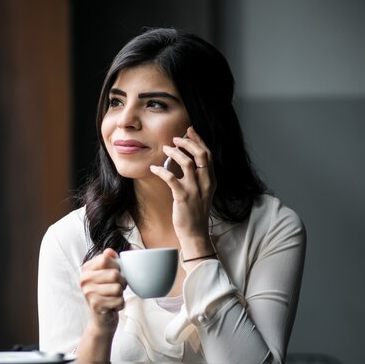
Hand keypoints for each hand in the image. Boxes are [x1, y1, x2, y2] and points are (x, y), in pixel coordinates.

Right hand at [79, 248, 126, 332]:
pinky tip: (113, 306)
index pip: (105, 258)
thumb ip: (109, 260)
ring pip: (118, 288)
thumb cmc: (107, 294)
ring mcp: (88, 293)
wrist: (101, 319)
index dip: (117, 265)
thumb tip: (109, 251)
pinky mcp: (96, 305)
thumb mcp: (107, 275)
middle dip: (121, 282)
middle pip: (114, 274)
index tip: (114, 274)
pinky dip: (120, 304)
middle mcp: (84, 280)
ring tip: (113, 297)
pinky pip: (119, 300)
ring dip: (121, 294)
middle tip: (116, 288)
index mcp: (86, 269)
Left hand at [149, 126, 216, 256]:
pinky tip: (153, 167)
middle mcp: (206, 183)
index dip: (199, 140)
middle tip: (176, 138)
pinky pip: (171, 178)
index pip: (208, 154)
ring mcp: (195, 190)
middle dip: (188, 142)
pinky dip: (161, 170)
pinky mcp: (182, 197)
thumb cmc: (195, 211)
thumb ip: (197, 176)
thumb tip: (184, 158)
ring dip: (174, 153)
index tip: (189, 130)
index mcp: (211, 180)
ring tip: (165, 148)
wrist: (195, 233)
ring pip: (187, 163)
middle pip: (201, 155)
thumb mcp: (202, 192)